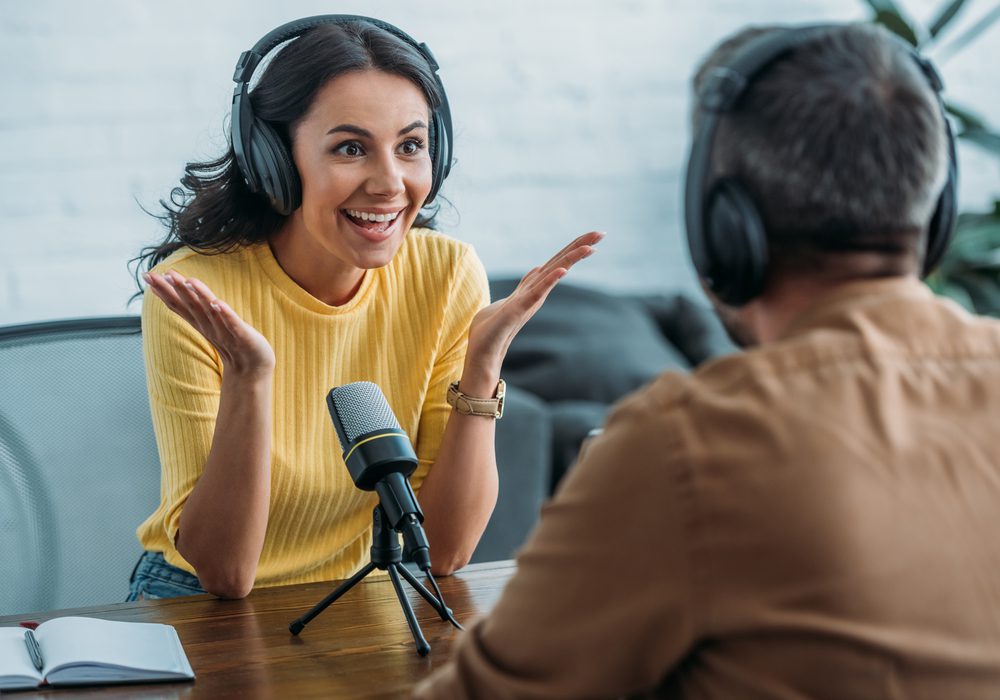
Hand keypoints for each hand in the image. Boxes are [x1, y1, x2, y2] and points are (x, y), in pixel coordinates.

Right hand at [143, 270, 274, 377]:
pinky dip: (225, 313)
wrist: (252, 368)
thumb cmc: (232, 343)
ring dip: (199, 296)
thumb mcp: (209, 325)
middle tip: (156, 275)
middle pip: (190, 306)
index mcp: (200, 323)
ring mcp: (225, 332)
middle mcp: (209, 327)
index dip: (164, 291)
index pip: (179, 306)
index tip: (147, 277)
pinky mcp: (243, 336)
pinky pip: (233, 324)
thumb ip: (194, 310)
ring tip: (187, 281)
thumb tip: (179, 294)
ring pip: (209, 312)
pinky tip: (218, 303)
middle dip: (174, 290)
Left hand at [463, 231, 602, 390]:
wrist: (481, 353)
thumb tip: (536, 271)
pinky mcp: (517, 310)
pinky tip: (561, 270)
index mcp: (533, 288)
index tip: (594, 235)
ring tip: (589, 247)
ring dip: (570, 260)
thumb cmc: (492, 329)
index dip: (573, 247)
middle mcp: (535, 293)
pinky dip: (549, 281)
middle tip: (602, 233)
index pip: (557, 262)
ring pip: (553, 275)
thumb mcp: (511, 299)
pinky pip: (536, 293)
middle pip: (561, 264)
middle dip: (580, 247)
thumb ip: (526, 286)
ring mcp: (528, 301)